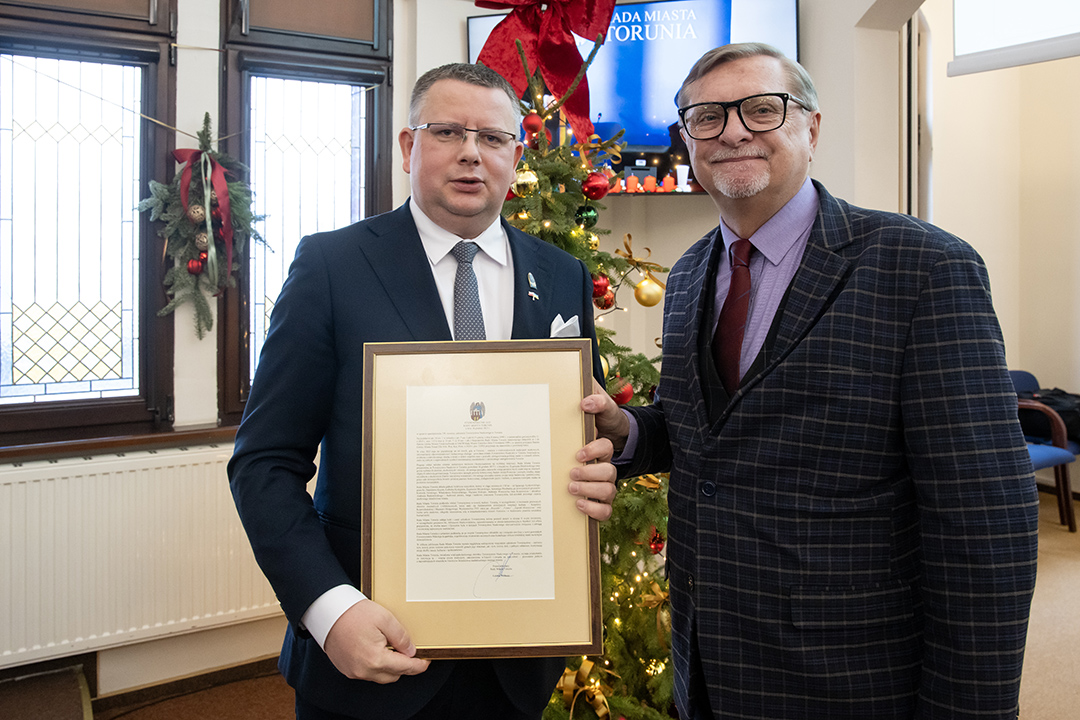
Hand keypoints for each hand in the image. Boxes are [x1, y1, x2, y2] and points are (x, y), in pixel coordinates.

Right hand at [322, 599, 429, 682]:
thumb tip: (411, 651)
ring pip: (380, 676)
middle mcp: (364, 670)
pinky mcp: (347, 669)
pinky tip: (376, 651)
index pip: (405, 668)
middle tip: (408, 651)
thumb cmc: (354, 614)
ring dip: (389, 667)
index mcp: (376, 659)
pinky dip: (376, 666)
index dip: (419, 665)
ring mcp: (354, 672)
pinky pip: (367, 673)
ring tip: (391, 649)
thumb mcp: (385, 619)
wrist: (328, 612)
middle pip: (393, 675)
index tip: (426, 661)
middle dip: (404, 666)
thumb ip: (401, 637)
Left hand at [569, 379, 622, 521]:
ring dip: (590, 490)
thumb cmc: (585, 434)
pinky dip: (595, 510)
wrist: (583, 457)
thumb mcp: (593, 414)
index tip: (578, 453)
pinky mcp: (599, 502)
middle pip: (609, 472)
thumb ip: (594, 402)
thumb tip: (585, 402)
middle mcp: (605, 467)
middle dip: (591, 473)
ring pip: (609, 491)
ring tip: (571, 488)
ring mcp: (604, 486)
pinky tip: (579, 505)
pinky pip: (605, 512)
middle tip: (572, 472)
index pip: (606, 447)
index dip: (594, 450)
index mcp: (602, 448)